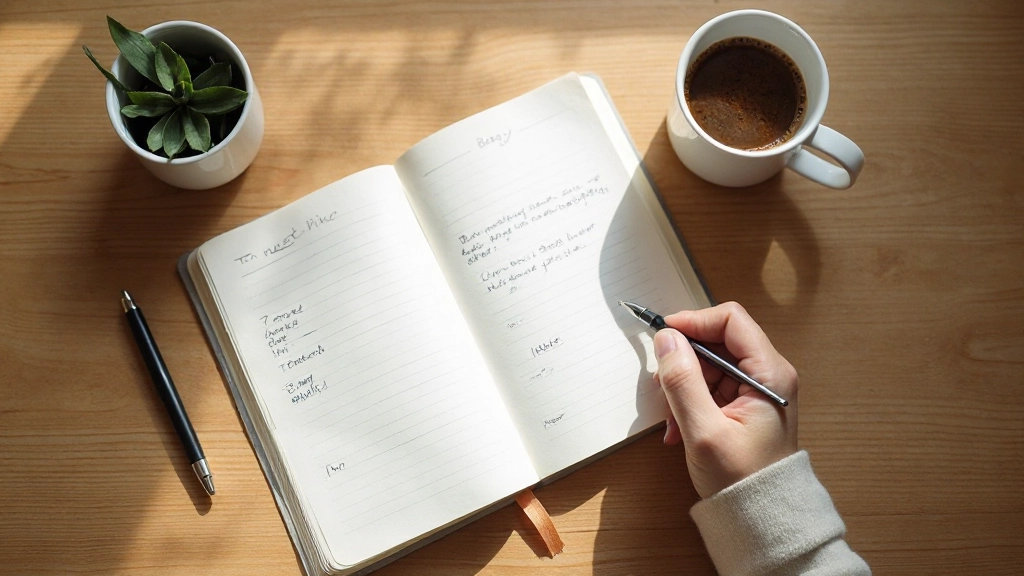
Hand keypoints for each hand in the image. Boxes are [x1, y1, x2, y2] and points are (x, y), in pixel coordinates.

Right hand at [653, 302, 797, 498]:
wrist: (762, 517)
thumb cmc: (742, 479)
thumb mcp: (704, 431)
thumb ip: (682, 382)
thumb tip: (666, 339)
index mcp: (769, 373)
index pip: (731, 320)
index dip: (694, 322)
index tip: (663, 336)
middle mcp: (767, 374)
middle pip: (717, 340)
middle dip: (683, 361)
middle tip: (662, 388)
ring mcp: (755, 389)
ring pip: (708, 364)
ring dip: (682, 385)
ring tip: (672, 420)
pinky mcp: (743, 404)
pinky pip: (709, 386)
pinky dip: (688, 401)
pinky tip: (679, 428)